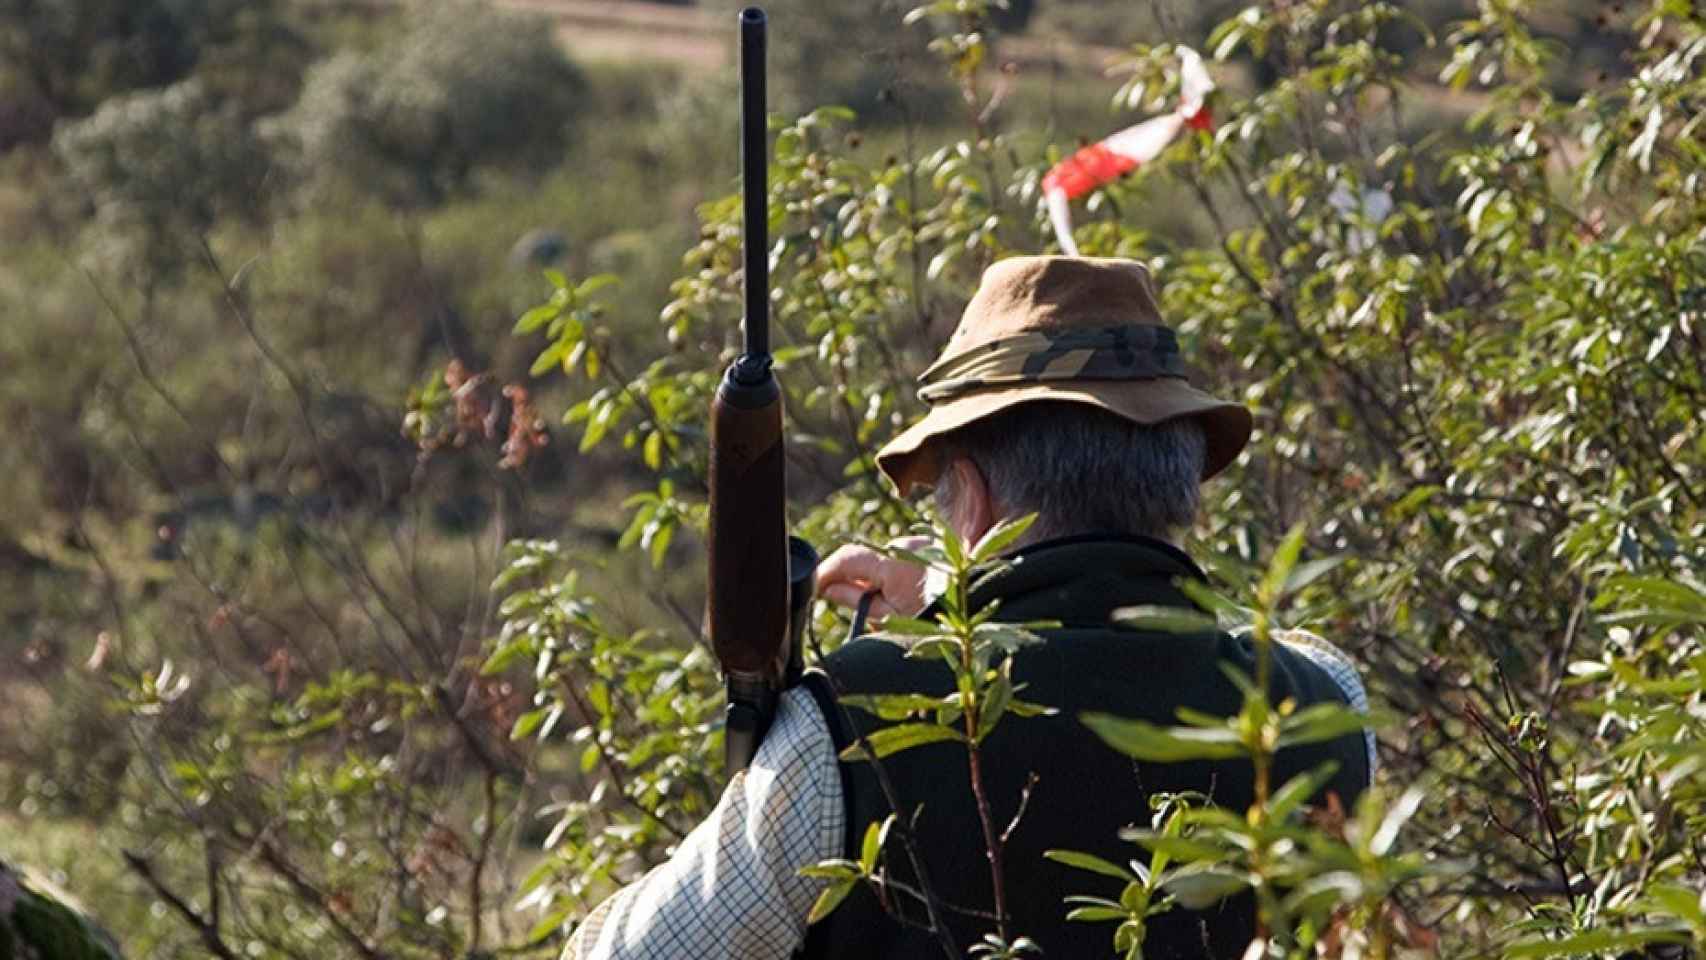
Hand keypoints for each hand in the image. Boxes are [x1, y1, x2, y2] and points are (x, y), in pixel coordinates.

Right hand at [815, 536, 929, 622]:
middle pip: (863, 557)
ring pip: (882, 557)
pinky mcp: (931, 544)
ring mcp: (920, 542)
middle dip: (850, 577)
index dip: (826, 571)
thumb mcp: (890, 618)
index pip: (848, 557)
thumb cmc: (933, 618)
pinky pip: (900, 555)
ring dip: (873, 576)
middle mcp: (907, 545)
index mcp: (895, 564)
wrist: (978, 610)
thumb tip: (828, 589)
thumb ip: (856, 600)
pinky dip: (892, 571)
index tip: (816, 586)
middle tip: (845, 600)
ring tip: (886, 602)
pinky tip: (904, 591)